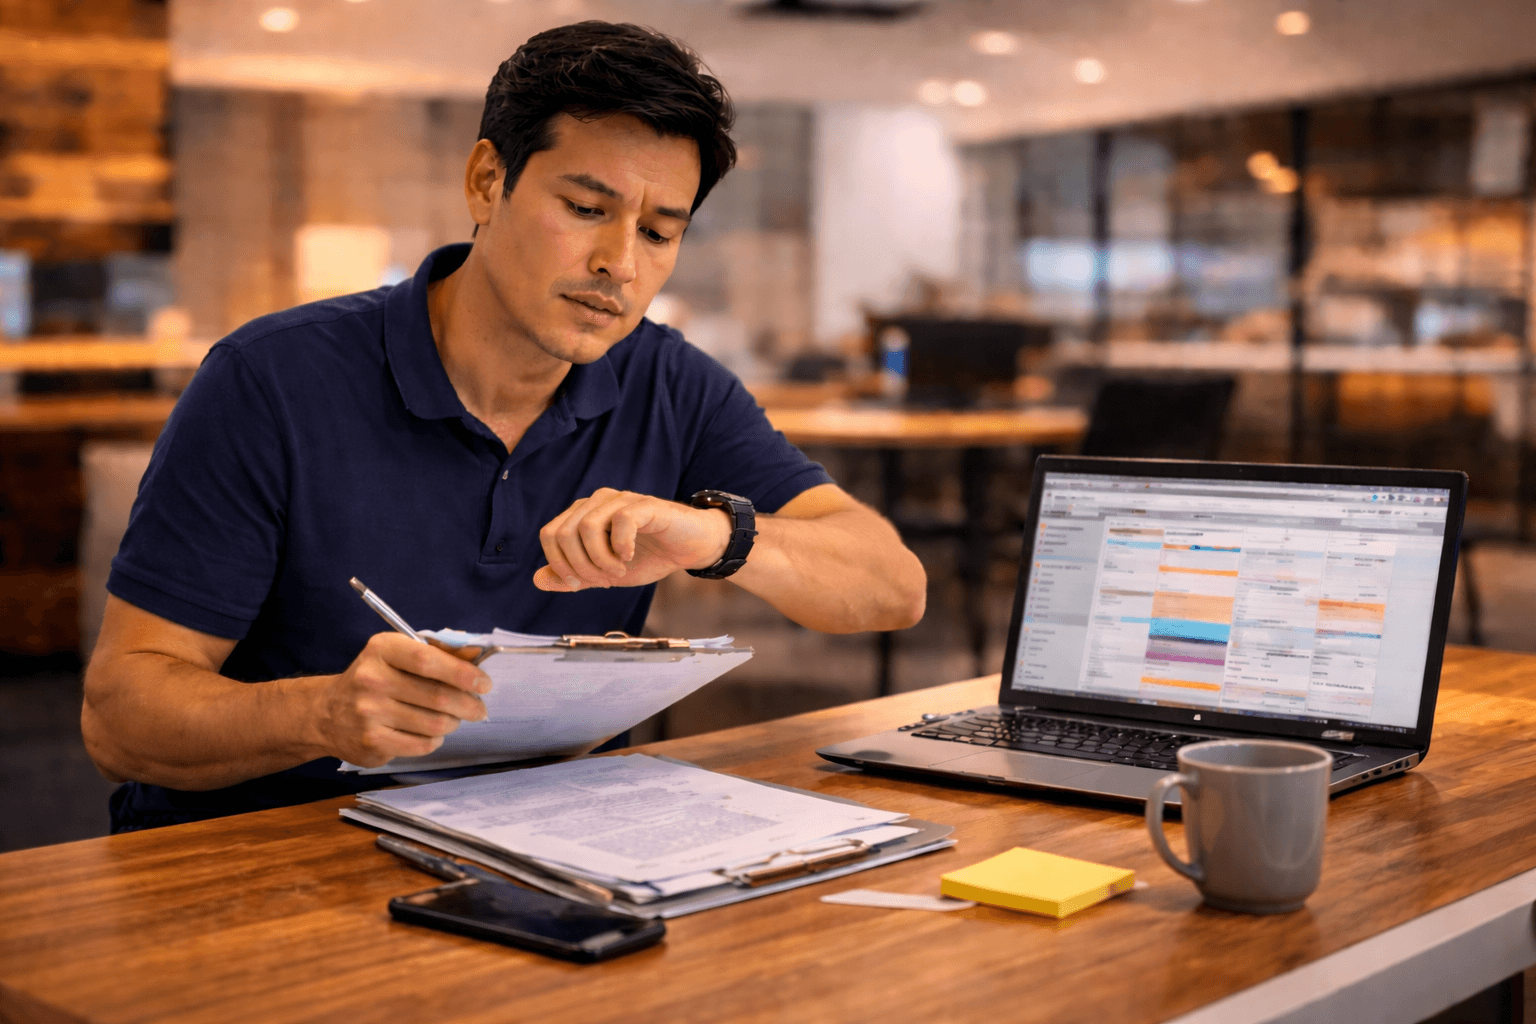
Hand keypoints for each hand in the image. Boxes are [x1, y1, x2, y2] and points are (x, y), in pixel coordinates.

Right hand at [311, 632, 490, 767]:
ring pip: (434, 724)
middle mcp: (372, 679)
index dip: (462, 672)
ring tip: (452, 719)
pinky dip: (434, 739)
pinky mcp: (372, 742)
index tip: (484, 683)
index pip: (428, 660)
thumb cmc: (375, 678)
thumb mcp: (399, 654)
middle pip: (438, 696)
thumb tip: (477, 652)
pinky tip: (429, 732)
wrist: (326, 713)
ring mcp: (369, 713)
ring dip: (452, 723)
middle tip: (479, 708)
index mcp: (382, 649)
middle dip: (468, 704)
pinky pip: (422, 744)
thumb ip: (438, 651)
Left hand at [533, 488, 730, 591]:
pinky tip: (631, 555)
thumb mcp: (605, 574)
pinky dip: (621, 546)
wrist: (689, 549)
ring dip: (600, 559)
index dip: (560, 564)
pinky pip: (620, 520)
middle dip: (581, 565)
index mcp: (583, 515)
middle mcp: (597, 501)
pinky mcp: (645, 505)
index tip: (582, 583)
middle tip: (605, 578)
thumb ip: (573, 577)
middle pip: (564, 532)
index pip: (550, 534)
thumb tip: (537, 579)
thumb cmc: (649, 556)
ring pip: (587, 526)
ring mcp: (621, 500)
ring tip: (620, 569)